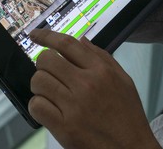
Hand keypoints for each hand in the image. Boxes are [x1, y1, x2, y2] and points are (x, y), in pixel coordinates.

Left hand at [27, 29, 159, 148]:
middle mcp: (87, 84)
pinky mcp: (65, 127)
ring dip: (39, 85)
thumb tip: (81, 41)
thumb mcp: (123, 80)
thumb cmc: (128, 116)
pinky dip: (37, 105)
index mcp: (101, 71)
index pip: (67, 43)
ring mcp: (74, 106)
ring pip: (39, 81)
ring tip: (49, 92)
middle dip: (42, 64)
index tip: (34, 35)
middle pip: (47, 59)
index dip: (46, 35)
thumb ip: (102, 57)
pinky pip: (37, 106)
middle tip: (49, 73)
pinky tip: (48, 108)